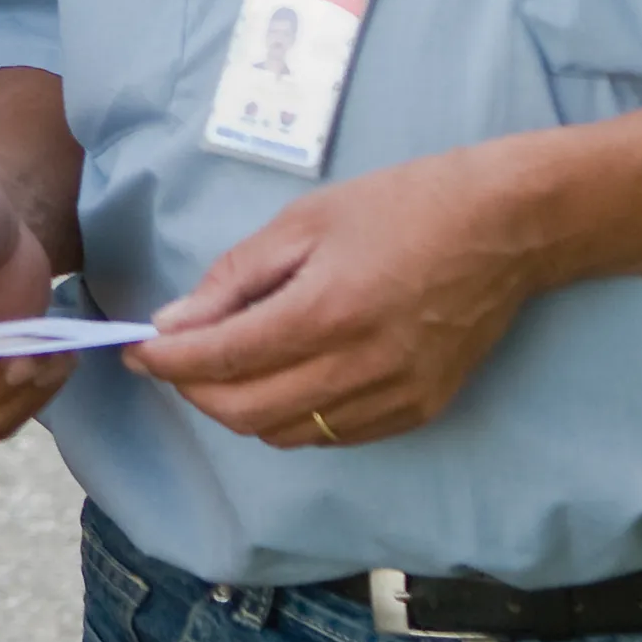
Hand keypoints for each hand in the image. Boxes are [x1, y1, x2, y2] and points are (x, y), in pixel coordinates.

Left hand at [126, 140, 547, 449]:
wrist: (505, 227)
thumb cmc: (403, 206)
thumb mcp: (305, 221)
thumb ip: (236, 277)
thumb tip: (176, 322)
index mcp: (325, 312)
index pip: (220, 361)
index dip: (166, 362)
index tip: (136, 350)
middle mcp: (358, 368)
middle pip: (245, 411)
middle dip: (194, 391)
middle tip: (175, 358)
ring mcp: (394, 398)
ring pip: (286, 434)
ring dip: (242, 407)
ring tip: (229, 365)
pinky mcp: (419, 411)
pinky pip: (333, 435)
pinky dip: (293, 415)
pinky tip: (286, 377)